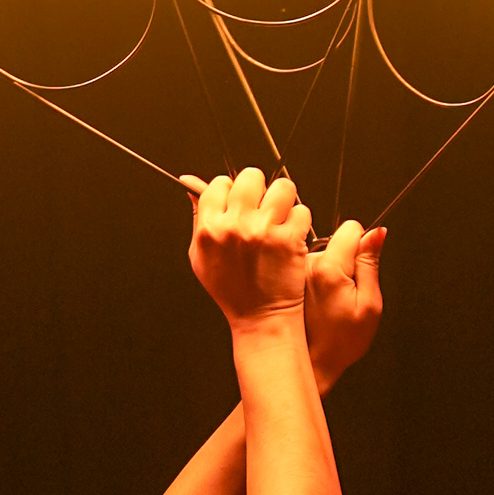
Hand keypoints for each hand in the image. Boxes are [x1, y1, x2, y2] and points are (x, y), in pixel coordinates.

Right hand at [182, 168, 311, 329]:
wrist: (261, 318)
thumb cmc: (232, 290)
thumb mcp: (201, 255)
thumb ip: (198, 217)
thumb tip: (191, 184)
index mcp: (210, 229)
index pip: (219, 183)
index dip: (231, 190)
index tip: (238, 203)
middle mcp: (235, 227)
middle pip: (251, 176)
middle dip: (259, 188)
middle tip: (262, 207)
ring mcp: (263, 232)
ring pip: (282, 187)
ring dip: (284, 200)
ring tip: (279, 218)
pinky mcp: (290, 240)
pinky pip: (301, 211)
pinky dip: (300, 221)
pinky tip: (291, 235)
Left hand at [305, 221, 386, 392]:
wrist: (310, 362)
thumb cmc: (341, 341)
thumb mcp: (369, 304)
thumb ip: (370, 264)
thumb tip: (376, 233)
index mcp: (329, 268)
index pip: (351, 228)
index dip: (363, 243)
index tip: (361, 264)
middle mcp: (306, 264)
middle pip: (335, 241)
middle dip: (345, 259)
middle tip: (344, 292)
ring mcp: (292, 271)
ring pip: (320, 253)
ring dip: (328, 270)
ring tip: (328, 302)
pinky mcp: (284, 278)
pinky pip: (305, 265)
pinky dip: (313, 279)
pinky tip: (315, 303)